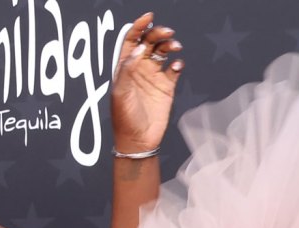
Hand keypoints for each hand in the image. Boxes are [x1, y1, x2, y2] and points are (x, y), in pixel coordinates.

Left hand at [111, 13, 183, 152]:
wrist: (138, 140)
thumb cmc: (124, 118)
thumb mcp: (120, 93)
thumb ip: (127, 70)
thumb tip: (139, 49)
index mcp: (124, 68)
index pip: (131, 41)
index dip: (138, 27)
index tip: (148, 17)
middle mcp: (139, 69)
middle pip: (149, 42)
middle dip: (158, 33)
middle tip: (166, 32)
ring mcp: (154, 76)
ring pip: (163, 51)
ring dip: (169, 44)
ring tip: (174, 47)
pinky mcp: (167, 86)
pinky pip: (175, 68)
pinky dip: (178, 63)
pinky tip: (177, 66)